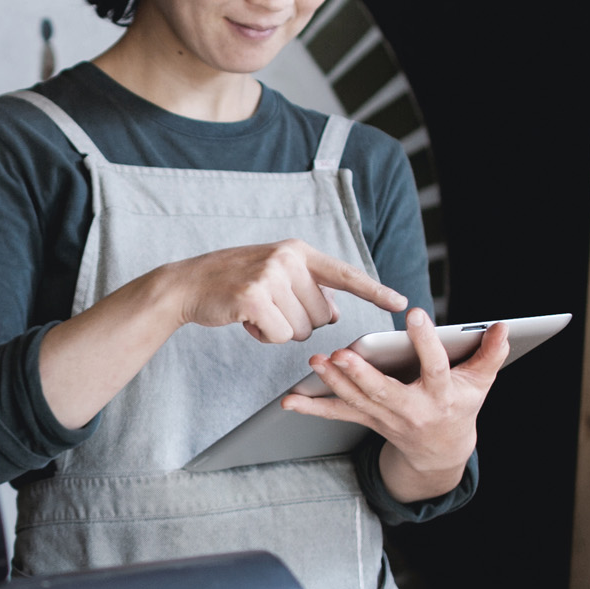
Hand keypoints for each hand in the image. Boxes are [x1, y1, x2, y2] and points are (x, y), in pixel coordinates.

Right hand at [165, 239, 407, 343]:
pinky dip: (263, 336)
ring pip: (302, 331)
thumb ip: (307, 287)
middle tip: (269, 306)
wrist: (189, 283)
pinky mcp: (253, 297)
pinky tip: (246, 319)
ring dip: (279, 330)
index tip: (400, 301)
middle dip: (299, 322)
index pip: (344, 273)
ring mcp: (270, 276)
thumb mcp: (275, 274)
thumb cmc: (235, 283)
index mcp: (298, 251)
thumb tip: (335, 313)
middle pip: (322, 316)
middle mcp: (288, 258)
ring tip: (255, 310)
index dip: (374, 290)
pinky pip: (279, 336)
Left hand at [281, 308, 506, 500]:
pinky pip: (338, 413)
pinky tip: (289, 400)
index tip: (418, 316)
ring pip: (358, 401)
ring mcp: (386, 419)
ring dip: (334, 383)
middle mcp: (412, 410)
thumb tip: (503, 326)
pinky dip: (312, 407)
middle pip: (385, 392)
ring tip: (317, 361)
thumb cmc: (460, 406)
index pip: (435, 367)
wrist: (440, 451)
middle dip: (363, 374)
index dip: (427, 343)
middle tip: (343, 354)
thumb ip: (491, 354)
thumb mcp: (480, 383)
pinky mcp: (367, 420)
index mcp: (441, 396)